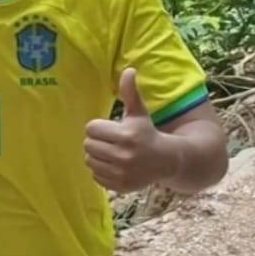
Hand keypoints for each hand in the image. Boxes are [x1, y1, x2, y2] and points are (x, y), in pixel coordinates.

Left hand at [84, 68, 176, 193]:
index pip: (91, 128)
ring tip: (112, 152)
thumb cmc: (147, 133)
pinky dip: (101, 170)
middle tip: (110, 141)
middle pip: (88, 145)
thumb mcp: (139, 113)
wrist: (166, 161)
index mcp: (126, 135)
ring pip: (89, 160)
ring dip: (97, 155)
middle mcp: (124, 156)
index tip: (111, 129)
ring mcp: (121, 173)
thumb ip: (130, 92)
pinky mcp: (119, 186)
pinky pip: (95, 175)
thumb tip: (129, 70)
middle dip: (97, 141)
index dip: (99, 127)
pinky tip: (114, 165)